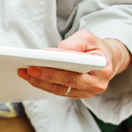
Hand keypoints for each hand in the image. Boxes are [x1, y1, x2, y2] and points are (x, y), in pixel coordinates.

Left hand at [17, 30, 131, 99]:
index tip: (40, 62)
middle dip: (45, 77)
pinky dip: (45, 85)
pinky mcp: (78, 93)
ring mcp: (87, 92)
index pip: (76, 72)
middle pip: (67, 84)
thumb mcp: (88, 37)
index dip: (57, 70)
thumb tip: (55, 53)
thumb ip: (73, 43)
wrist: (107, 58)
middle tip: (28, 70)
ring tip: (25, 73)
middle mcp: (96, 85)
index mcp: (102, 70)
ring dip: (41, 83)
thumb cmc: (95, 46)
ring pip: (61, 90)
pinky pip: (60, 91)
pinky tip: (32, 78)